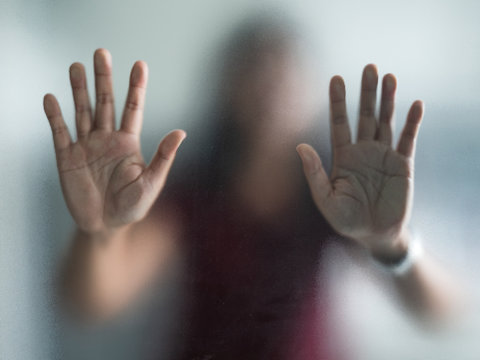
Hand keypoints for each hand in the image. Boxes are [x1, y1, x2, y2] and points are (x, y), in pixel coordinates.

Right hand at [44, 49, 185, 233]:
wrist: (105, 226)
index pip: (133, 109)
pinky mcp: (67, 157)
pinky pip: (60, 133)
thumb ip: (164, 157)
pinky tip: (51, 98)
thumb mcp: (151, 182)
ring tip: (76, 66)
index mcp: (129, 142)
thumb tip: (182, 131)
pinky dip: (55, 116)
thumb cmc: (132, 206)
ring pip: (82, 111)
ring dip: (79, 90)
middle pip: (105, 103)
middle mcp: (107, 139)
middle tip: (102, 53)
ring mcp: (86, 146)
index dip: (136, 87)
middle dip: (104, 78)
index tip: (140, 64)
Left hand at [297, 64, 423, 259]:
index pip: (339, 123)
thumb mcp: (326, 199)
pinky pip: (408, 139)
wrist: (375, 235)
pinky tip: (415, 104)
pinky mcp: (402, 164)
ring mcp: (383, 155)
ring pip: (385, 121)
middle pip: (364, 115)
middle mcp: (363, 150)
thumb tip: (299, 146)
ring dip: (388, 100)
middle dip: (366, 92)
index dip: (338, 101)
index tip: (336, 79)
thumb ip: (314, 173)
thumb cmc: (347, 220)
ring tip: (389, 76)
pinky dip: (412, 122)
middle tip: (369, 67)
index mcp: (343, 156)